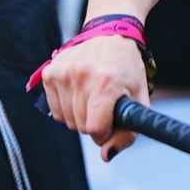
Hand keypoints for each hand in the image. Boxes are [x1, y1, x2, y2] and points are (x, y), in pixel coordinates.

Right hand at [41, 34, 147, 159]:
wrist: (110, 33)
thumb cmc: (127, 69)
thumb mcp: (139, 98)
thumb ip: (128, 133)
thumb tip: (106, 156)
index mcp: (106, 83)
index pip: (95, 129)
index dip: (105, 131)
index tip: (111, 120)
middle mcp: (81, 76)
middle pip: (80, 126)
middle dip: (93, 122)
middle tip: (103, 103)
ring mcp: (63, 73)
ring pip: (65, 120)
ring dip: (79, 115)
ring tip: (92, 95)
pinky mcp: (50, 72)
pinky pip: (54, 109)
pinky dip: (66, 107)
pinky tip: (78, 90)